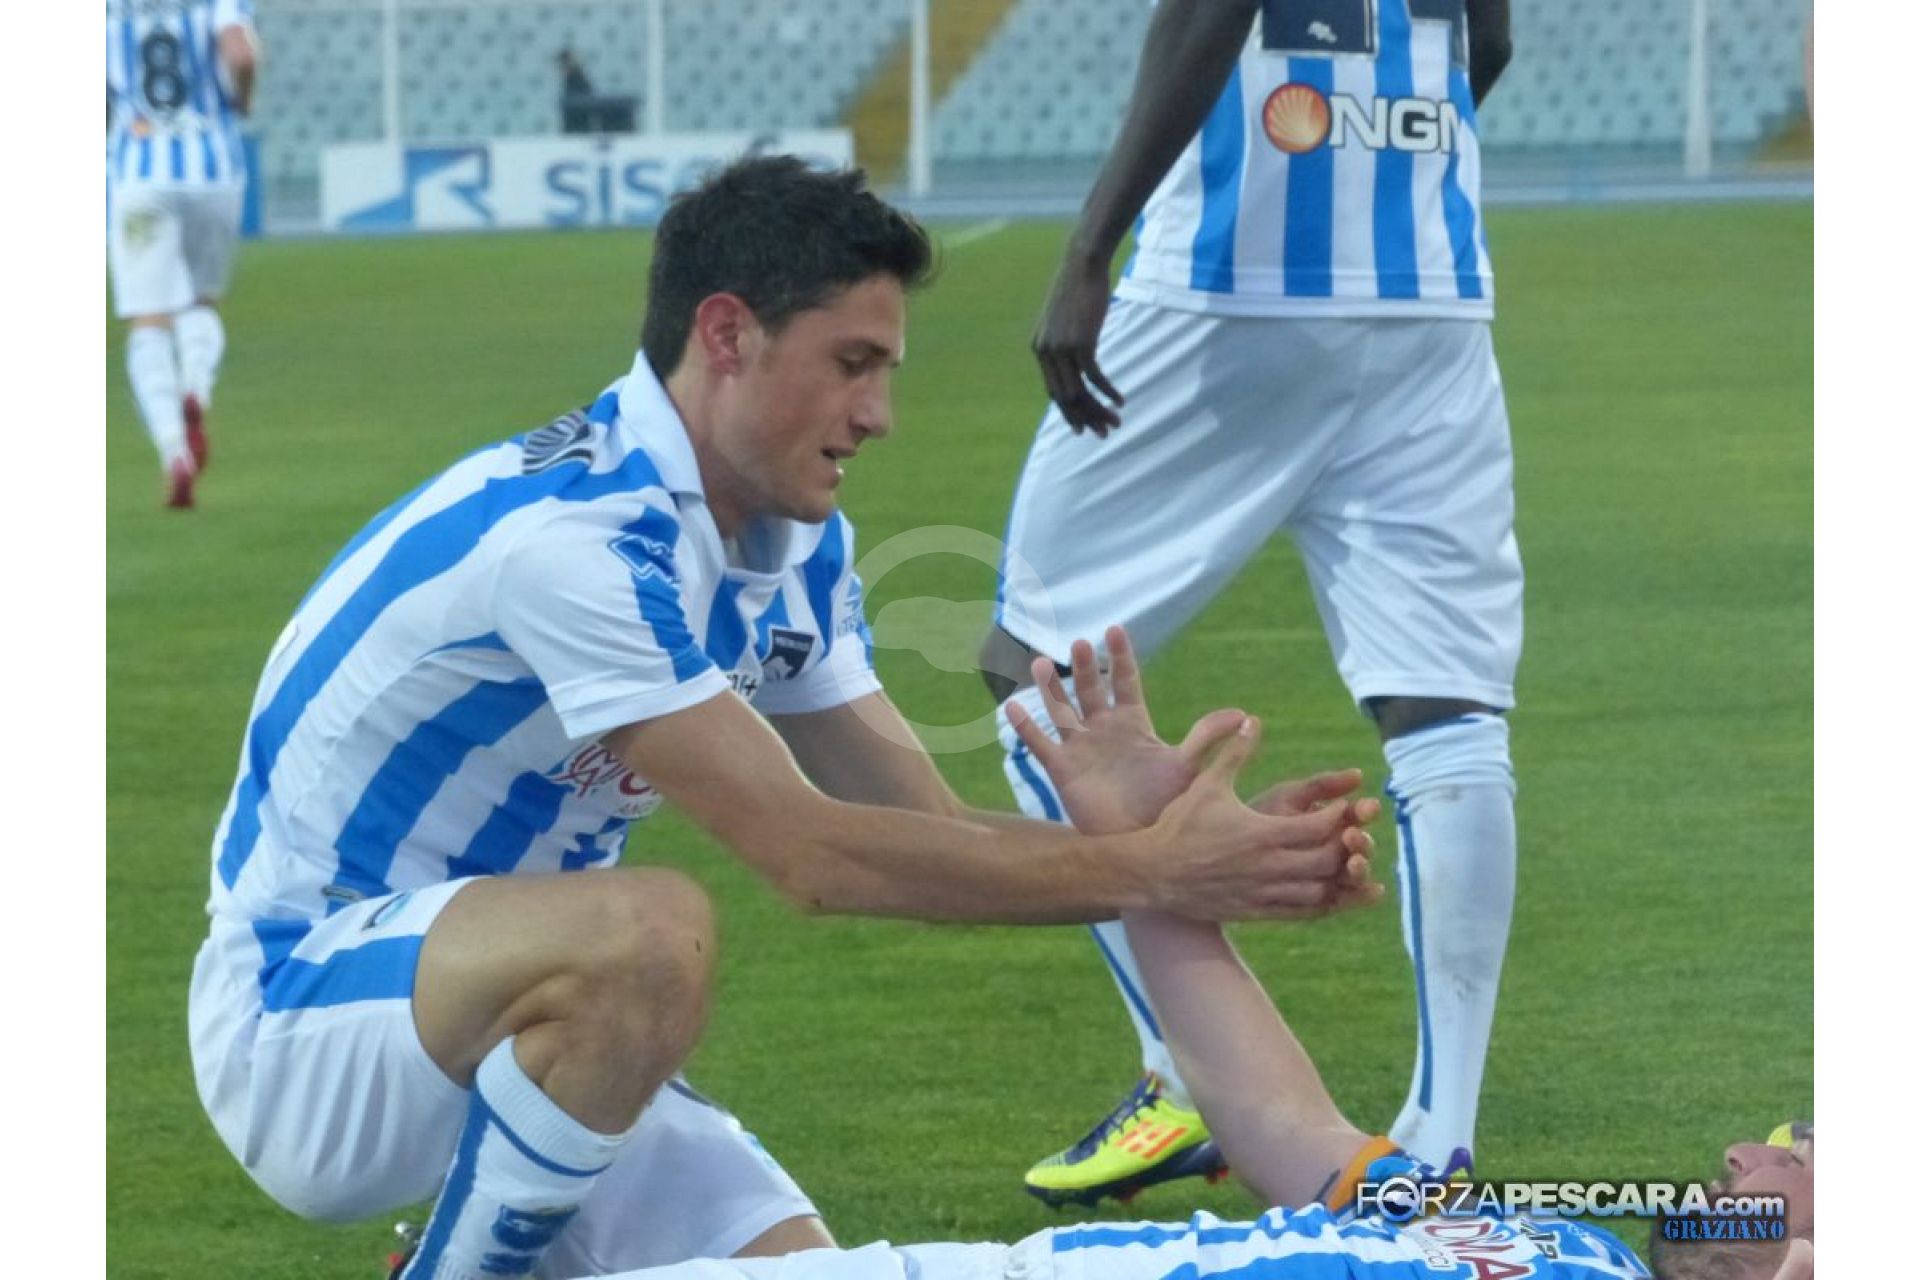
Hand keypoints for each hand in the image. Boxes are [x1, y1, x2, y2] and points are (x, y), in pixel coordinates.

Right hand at [1004, 626, 1241, 835]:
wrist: (1139, 843)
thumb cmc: (1165, 805)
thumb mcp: (1186, 766)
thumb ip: (1207, 737)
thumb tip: (1243, 714)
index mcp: (1133, 722)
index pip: (1125, 681)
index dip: (1120, 656)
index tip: (1115, 629)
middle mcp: (1103, 729)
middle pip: (1091, 689)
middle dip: (1084, 667)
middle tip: (1079, 644)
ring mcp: (1080, 747)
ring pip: (1061, 710)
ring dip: (1050, 688)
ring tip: (1039, 665)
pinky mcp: (1062, 769)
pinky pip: (1041, 744)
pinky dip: (1027, 727)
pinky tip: (1012, 707)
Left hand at [1032, 252, 1124, 435]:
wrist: (1082, 263)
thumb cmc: (1078, 289)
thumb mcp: (1065, 320)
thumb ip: (1066, 342)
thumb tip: (1078, 361)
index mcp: (1039, 349)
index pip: (1054, 392)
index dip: (1070, 413)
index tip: (1085, 426)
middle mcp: (1046, 352)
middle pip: (1066, 398)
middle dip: (1086, 419)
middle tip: (1104, 433)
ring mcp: (1062, 349)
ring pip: (1079, 392)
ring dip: (1099, 410)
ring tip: (1116, 422)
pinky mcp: (1080, 343)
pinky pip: (1094, 377)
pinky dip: (1107, 391)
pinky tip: (1120, 400)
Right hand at [1140, 719, 1383, 921]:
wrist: (1151, 871)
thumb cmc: (1179, 824)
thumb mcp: (1208, 783)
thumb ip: (1235, 752)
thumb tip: (1253, 720)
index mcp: (1261, 833)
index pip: (1318, 827)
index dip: (1339, 817)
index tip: (1343, 807)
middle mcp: (1267, 866)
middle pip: (1326, 860)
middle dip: (1344, 847)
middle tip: (1351, 835)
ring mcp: (1262, 893)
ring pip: (1318, 891)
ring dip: (1338, 878)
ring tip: (1346, 863)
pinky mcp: (1255, 912)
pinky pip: (1301, 913)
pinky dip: (1322, 904)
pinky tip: (1331, 894)